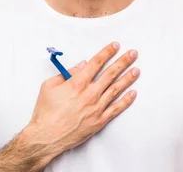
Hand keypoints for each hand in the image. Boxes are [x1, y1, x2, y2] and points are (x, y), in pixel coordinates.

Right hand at [24, 42, 139, 160]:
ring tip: (137, 70)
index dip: (107, 52)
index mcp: (77, 83)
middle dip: (123, 62)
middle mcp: (90, 93)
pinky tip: (133, 93)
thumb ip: (67, 73)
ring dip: (127, 78)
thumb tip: (82, 65)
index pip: (96, 63)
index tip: (115, 45)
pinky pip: (116, 109)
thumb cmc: (46, 112)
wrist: (46, 137)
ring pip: (116, 89)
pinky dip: (126, 101)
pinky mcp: (99, 121)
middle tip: (133, 54)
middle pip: (110, 73)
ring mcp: (96, 107)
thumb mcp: (49, 86)